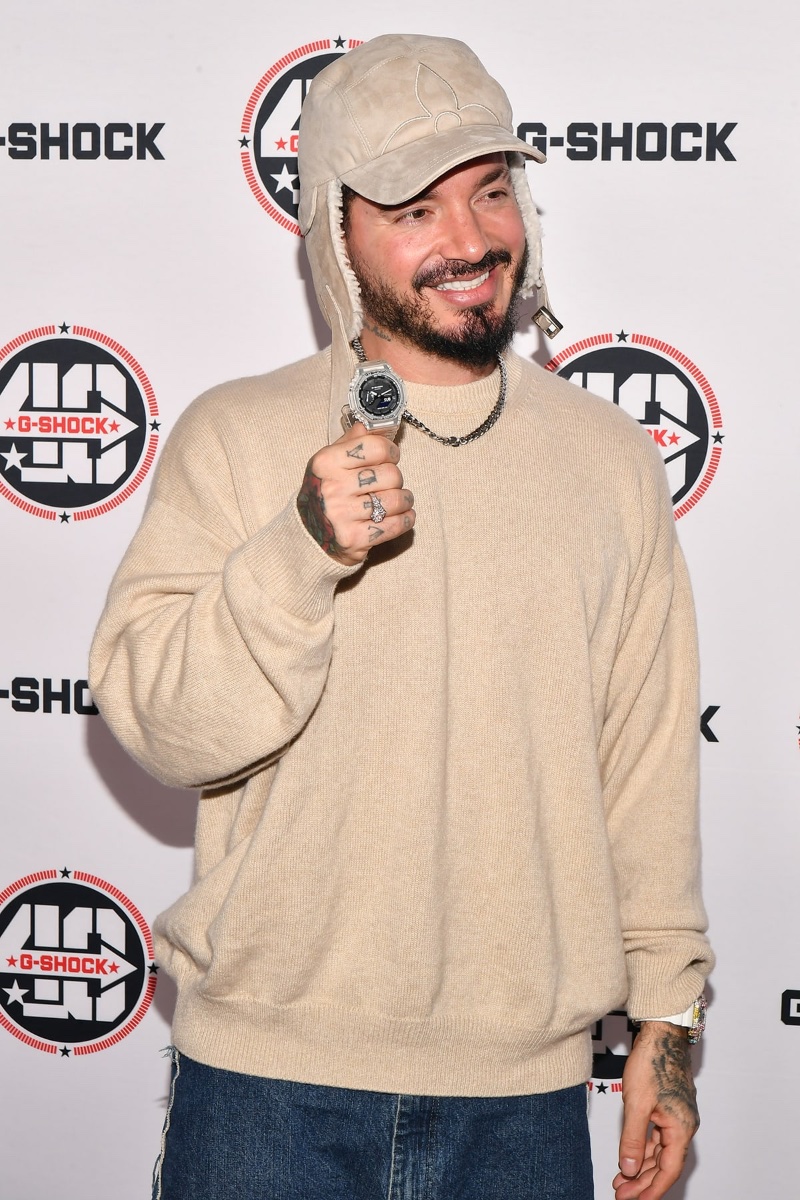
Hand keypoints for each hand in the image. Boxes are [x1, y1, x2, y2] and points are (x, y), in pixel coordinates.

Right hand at [296, 422, 414, 565]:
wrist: (309, 535)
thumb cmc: (325, 492)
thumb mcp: (329, 463)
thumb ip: (351, 442)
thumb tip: (372, 424)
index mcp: (326, 463)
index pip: (375, 447)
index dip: (390, 451)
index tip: (391, 457)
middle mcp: (333, 488)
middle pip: (390, 474)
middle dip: (397, 479)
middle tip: (390, 484)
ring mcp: (342, 515)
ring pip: (396, 500)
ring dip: (404, 500)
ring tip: (399, 500)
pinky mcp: (355, 539)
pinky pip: (395, 525)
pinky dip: (405, 519)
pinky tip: (403, 515)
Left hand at [613, 1022, 698, 1199]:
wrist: (661, 1034)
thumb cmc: (652, 1062)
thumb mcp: (637, 1104)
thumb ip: (633, 1139)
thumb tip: (628, 1169)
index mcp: (681, 1128)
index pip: (668, 1170)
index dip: (652, 1190)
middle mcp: (683, 1126)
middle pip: (664, 1164)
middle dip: (643, 1181)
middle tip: (621, 1194)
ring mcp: (677, 1117)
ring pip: (660, 1151)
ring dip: (641, 1166)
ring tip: (621, 1180)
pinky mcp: (668, 1108)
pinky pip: (657, 1137)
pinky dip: (643, 1148)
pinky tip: (630, 1156)